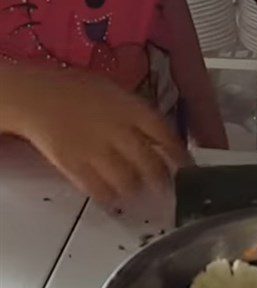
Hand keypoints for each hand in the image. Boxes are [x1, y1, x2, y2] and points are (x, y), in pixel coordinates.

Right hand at [0, 66, 190, 203]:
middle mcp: (119, 131)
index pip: (166, 136)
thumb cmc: (80, 91)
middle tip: (166, 187)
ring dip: (137, 189)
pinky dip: (110, 196)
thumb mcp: (117, 93)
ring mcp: (97, 150)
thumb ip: (139, 114)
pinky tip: (113, 196)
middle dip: (162, 180)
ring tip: (138, 190)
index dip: (180, 155)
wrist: (37, 97)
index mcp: (132, 110)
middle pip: (151, 164)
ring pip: (128, 181)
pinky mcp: (75, 166)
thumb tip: (162, 136)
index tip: (187, 167)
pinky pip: (99, 189)